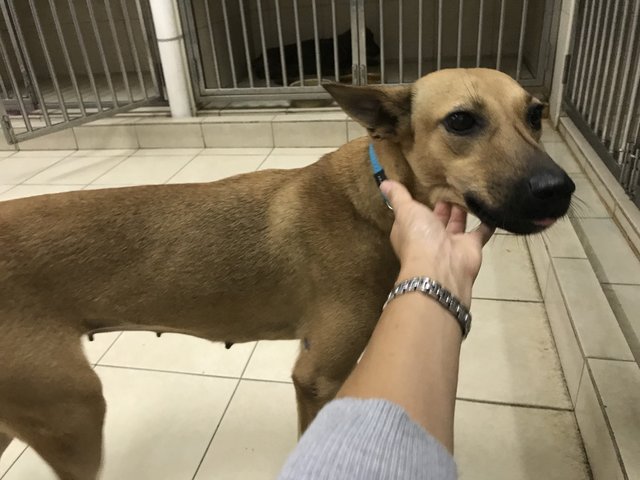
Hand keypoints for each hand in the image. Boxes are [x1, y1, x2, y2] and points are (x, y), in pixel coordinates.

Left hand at [381, 180, 493, 305]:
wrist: (440, 268)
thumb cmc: (418, 237)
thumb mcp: (405, 211)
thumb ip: (398, 197)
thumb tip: (383, 183)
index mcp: (411, 230)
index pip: (414, 213)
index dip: (419, 201)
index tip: (427, 184)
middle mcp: (430, 237)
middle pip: (438, 217)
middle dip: (443, 203)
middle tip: (451, 181)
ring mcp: (451, 242)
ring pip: (458, 222)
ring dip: (462, 209)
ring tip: (469, 186)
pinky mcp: (471, 245)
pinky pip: (481, 231)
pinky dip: (487, 221)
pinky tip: (491, 206)